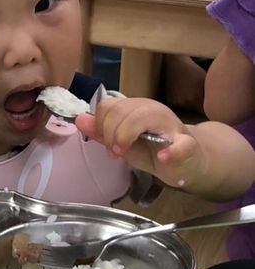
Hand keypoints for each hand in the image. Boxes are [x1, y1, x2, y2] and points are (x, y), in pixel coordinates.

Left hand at [74, 97, 204, 188]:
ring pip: (143, 117)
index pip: (108, 106)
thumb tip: (79, 119)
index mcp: (134, 108)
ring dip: (126, 137)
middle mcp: (152, 109)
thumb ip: (101, 132)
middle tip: (114, 153)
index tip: (105, 144)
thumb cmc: (152, 149)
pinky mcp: (188, 144)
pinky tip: (162, 157)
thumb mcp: (121, 142)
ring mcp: (171, 125)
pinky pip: (181, 144)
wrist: (185, 162)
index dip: (100, 125)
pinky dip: (171, 151)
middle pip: (121, 109)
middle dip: (110, 133)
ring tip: (125, 154)